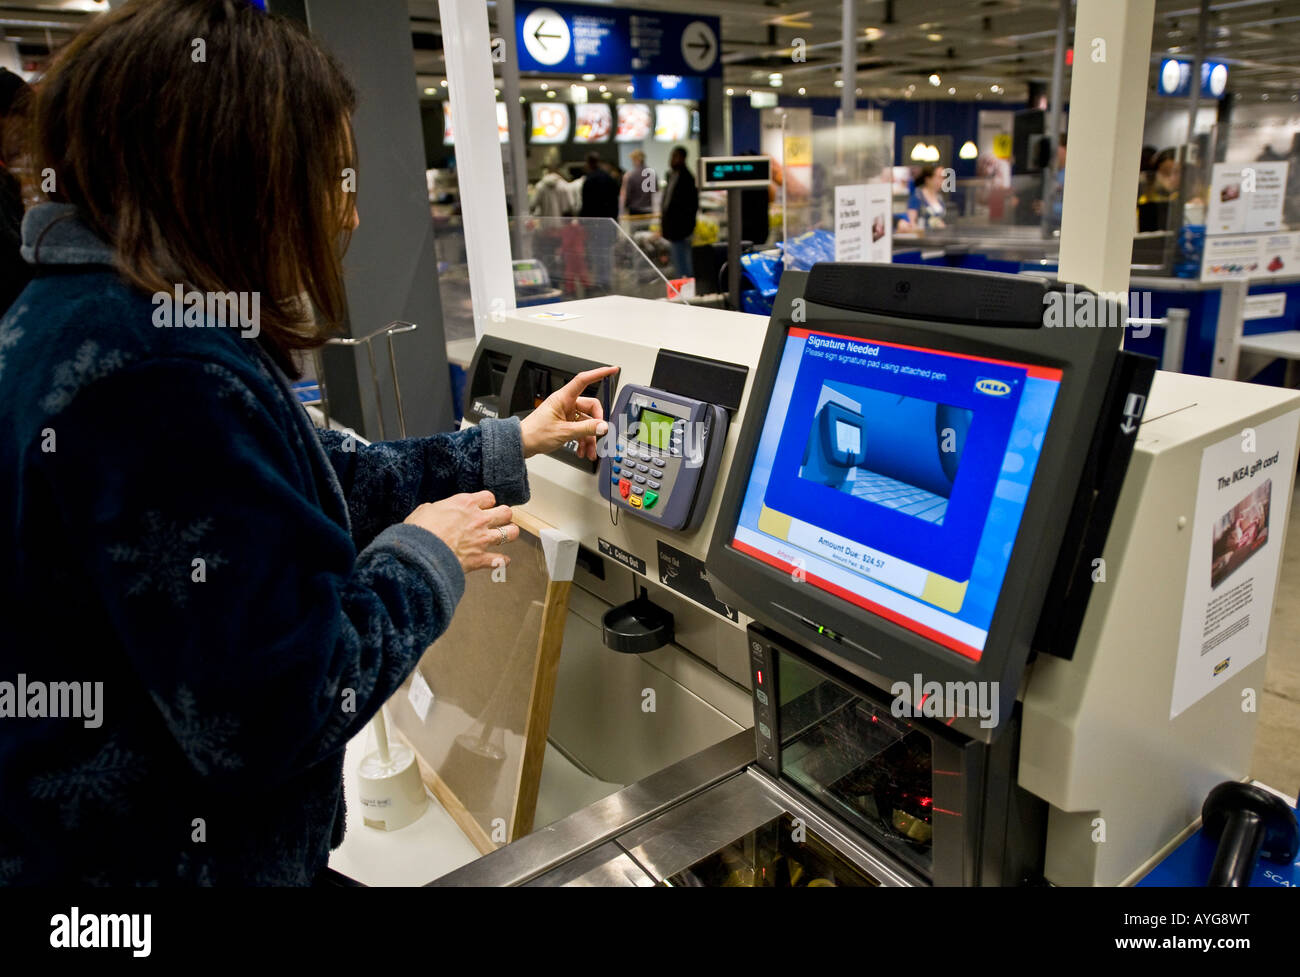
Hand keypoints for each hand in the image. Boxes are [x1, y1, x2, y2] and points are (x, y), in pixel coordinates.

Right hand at [403, 491, 517, 573]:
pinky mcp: (480, 558)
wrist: (421, 553)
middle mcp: (479, 519)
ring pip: (511, 533)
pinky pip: (500, 560)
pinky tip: (501, 561)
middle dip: (505, 515)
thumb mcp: (425, 510)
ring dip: (510, 534)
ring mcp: (482, 539)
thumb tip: (434, 511)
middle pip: (506, 512)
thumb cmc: (420, 530)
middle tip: (500, 519)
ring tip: (507, 535)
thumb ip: (436, 509)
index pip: (488, 497)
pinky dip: (501, 562)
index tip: (485, 505)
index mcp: (466, 503)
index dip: (488, 501)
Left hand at [520, 366, 617, 460]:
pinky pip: (580, 429)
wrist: (522, 443)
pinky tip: (582, 450)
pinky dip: (583, 440)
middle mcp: (566, 404)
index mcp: (563, 398)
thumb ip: (586, 428)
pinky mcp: (565, 423)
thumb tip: (603, 426)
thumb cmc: (535, 433)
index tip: (612, 370)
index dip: (599, 373)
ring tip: (590, 450)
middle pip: (590, 408)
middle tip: (599, 435)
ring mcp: (566, 414)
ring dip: (590, 437)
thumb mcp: (564, 432)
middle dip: (596, 424)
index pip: (584, 380)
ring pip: (586, 422)